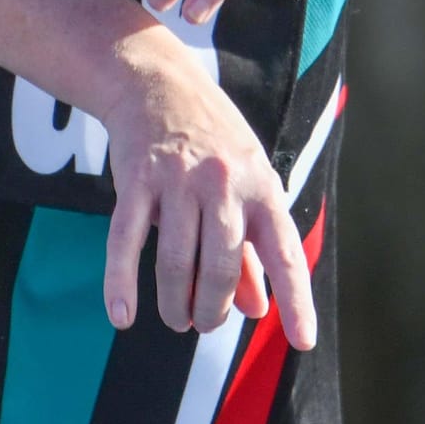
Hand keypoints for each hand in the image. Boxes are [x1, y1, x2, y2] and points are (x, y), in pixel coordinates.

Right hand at [101, 39, 315, 347]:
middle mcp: (224, 183)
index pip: (285, 253)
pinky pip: (126, 240)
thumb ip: (250, 250)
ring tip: (177, 319)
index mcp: (261, 186)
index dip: (296, 300)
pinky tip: (122, 316)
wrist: (157, 82)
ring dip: (176, 302)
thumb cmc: (211, 142)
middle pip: (222, 267)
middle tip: (203, 322)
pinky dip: (121, 282)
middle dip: (214, 308)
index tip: (303, 341)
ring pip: (178, 261)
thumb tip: (255, 309)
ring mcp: (178, 179)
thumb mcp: (245, 185)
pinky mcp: (135, 178)